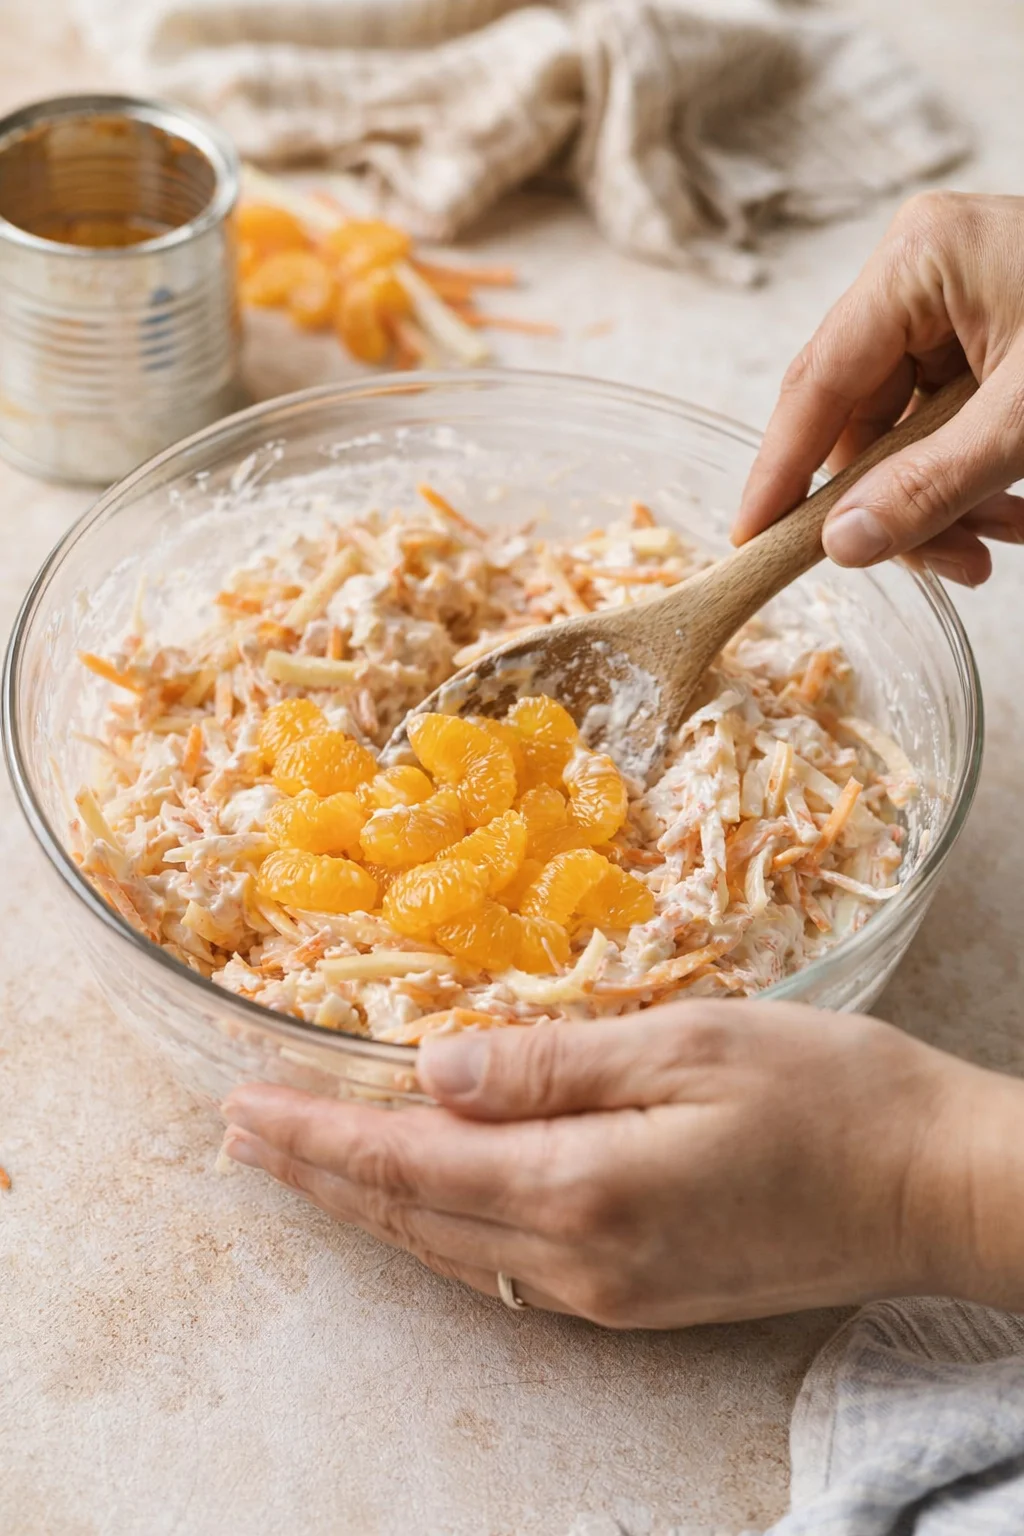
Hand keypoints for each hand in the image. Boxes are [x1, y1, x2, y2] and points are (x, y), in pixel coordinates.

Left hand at [220, 1002, 1020, 1326]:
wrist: (934, 1185)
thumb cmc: (828, 1094)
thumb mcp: (689, 1044)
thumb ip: (552, 1063)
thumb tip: (435, 1067)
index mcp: (586, 1188)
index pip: (411, 1161)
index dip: (320, 1135)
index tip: (246, 1108)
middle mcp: (582, 1261)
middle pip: (413, 1218)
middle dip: (321, 1174)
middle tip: (245, 1136)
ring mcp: (611, 1292)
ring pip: (450, 1249)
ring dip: (371, 1203)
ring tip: (307, 1164)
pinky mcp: (639, 1297)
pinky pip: (503, 1264)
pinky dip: (439, 1225)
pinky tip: (421, 1197)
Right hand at [733, 191, 1023, 586]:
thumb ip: (932, 488)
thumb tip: (841, 546)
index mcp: (918, 262)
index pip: (818, 381)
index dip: (782, 469)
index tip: (751, 539)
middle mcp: (920, 272)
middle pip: (858, 412)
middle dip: (892, 501)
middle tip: (938, 566)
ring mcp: (950, 300)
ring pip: (901, 428)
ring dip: (938, 501)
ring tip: (987, 551)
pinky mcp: (982, 331)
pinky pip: (944, 421)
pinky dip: (968, 477)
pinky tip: (1007, 516)